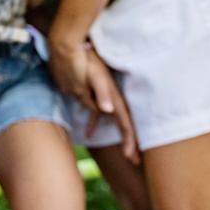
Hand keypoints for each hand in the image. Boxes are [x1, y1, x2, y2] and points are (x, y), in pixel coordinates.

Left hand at [82, 48, 138, 163]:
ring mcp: (103, 98)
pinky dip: (93, 124)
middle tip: (134, 162)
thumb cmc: (85, 61)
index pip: (126, 123)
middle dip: (130, 144)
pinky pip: (95, 113)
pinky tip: (88, 134)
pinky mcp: (92, 94)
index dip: (130, 140)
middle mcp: (111, 100)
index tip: (131, 157)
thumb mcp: (93, 76)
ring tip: (124, 154)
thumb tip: (108, 111)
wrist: (74, 47)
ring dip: (118, 137)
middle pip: (125, 125)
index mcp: (114, 98)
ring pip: (114, 121)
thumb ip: (101, 93)